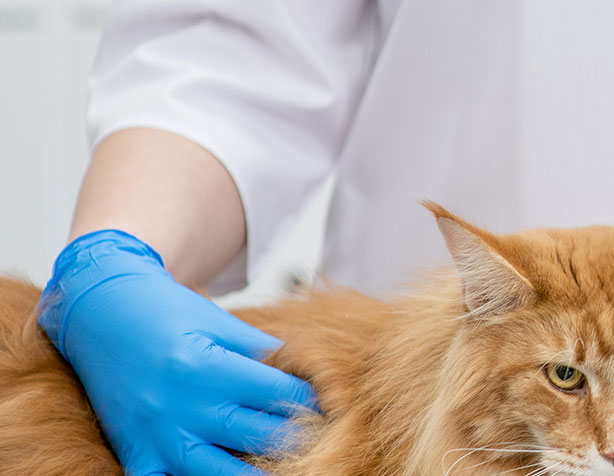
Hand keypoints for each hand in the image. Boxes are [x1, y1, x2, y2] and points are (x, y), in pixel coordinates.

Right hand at [39, 230, 316, 474]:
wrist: (99, 311)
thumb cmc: (165, 310)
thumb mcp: (219, 321)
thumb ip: (261, 351)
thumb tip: (305, 375)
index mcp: (206, 368)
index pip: (277, 394)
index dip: (307, 400)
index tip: (327, 405)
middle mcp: (181, 405)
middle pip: (257, 435)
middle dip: (293, 437)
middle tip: (316, 439)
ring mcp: (156, 434)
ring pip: (218, 472)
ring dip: (255, 474)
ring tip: (285, 470)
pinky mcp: (136, 450)